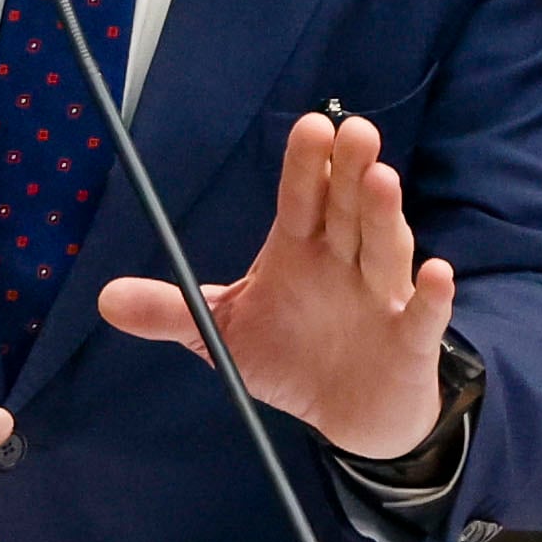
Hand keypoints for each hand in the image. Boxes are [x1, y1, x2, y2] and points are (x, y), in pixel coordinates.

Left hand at [98, 113, 451, 458]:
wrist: (351, 413)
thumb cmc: (292, 356)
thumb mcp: (225, 332)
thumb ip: (171, 312)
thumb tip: (103, 299)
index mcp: (302, 249)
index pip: (303, 200)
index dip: (307, 167)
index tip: (312, 127)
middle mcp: (346, 262)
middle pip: (348, 212)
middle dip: (351, 175)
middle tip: (354, 132)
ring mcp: (383, 298)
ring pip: (384, 252)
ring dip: (385, 219)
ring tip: (382, 182)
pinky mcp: (410, 341)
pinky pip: (424, 317)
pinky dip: (433, 299)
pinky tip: (438, 276)